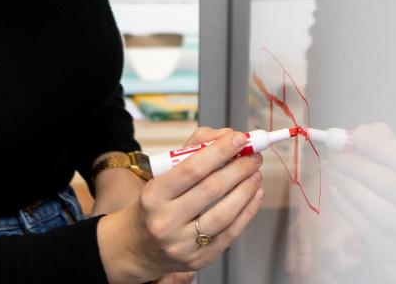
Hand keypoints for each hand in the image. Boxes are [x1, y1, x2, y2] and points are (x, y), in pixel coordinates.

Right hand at [98, 129, 265, 283]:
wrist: (140, 246)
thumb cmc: (157, 202)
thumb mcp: (164, 172)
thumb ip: (195, 148)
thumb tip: (228, 136)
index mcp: (154, 196)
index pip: (192, 169)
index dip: (220, 152)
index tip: (239, 139)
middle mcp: (166, 222)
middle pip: (212, 190)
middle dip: (239, 169)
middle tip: (254, 156)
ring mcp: (183, 244)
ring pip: (225, 214)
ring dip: (247, 190)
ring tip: (256, 174)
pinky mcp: (200, 259)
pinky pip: (231, 233)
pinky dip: (248, 211)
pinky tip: (255, 195)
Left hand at [289, 123, 395, 281]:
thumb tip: (371, 130)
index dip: (381, 147)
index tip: (357, 134)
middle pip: (391, 184)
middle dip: (359, 165)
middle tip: (338, 153)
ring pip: (376, 207)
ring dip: (350, 185)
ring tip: (334, 170)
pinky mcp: (389, 252)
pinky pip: (363, 225)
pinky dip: (346, 205)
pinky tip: (336, 190)